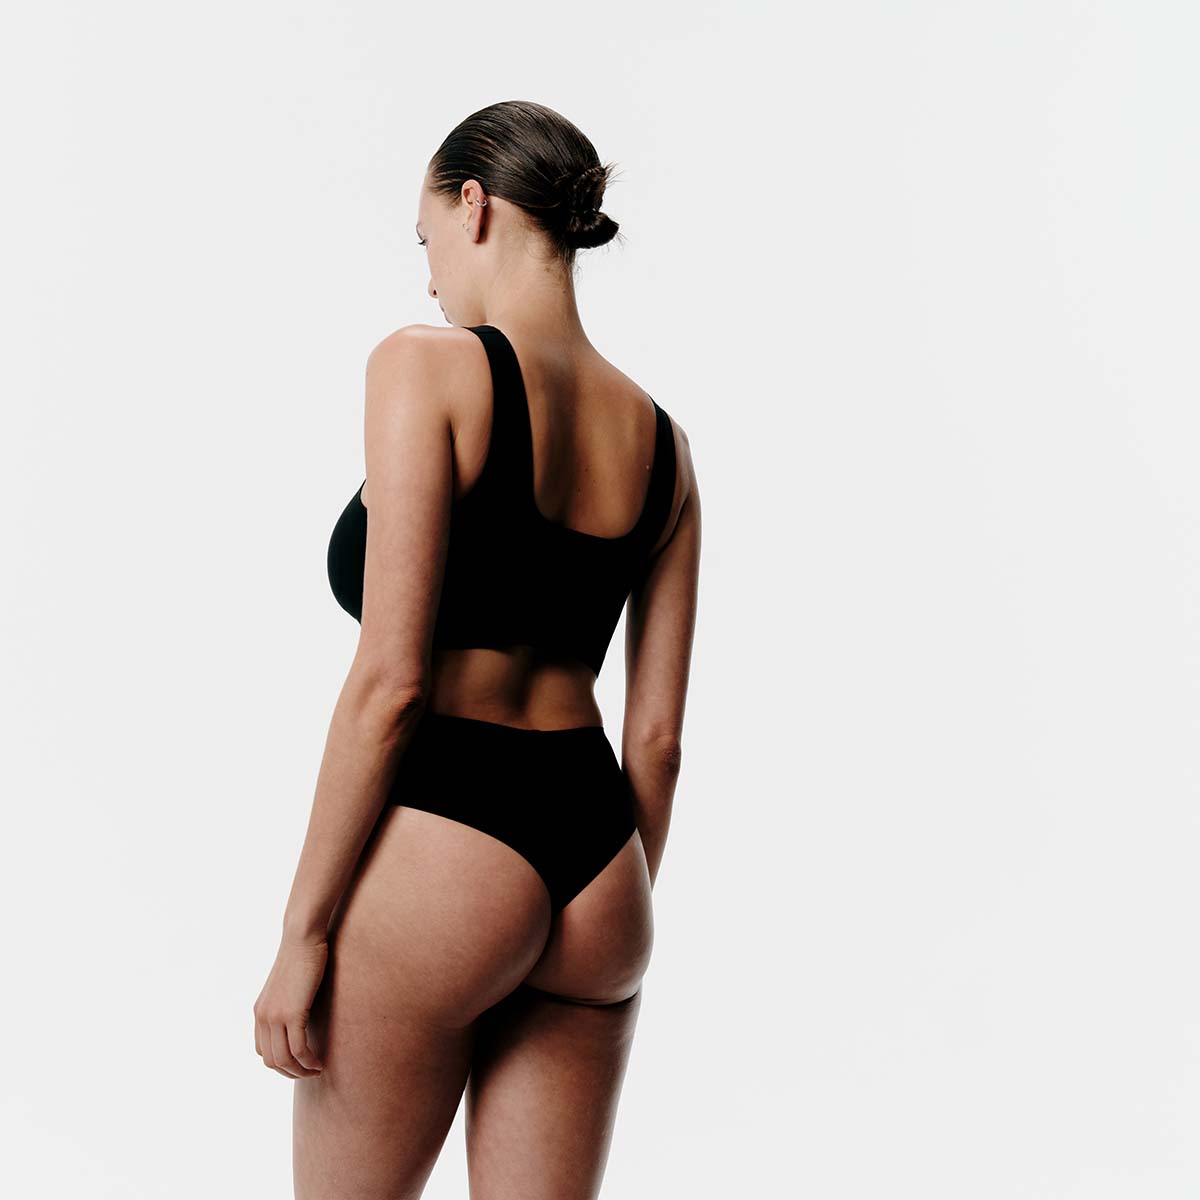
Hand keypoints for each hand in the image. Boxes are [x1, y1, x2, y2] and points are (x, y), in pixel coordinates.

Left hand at [253, 934, 328, 1078]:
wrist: (302, 937)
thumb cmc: (301, 956)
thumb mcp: (289, 985)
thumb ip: (288, 1002)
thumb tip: (300, 1015)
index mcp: (260, 1012)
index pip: (263, 1051)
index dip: (281, 1063)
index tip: (300, 1063)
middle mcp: (262, 1017)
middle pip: (272, 1060)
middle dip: (291, 1072)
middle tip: (310, 1072)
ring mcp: (275, 1016)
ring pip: (284, 1059)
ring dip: (301, 1071)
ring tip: (317, 1069)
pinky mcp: (292, 1013)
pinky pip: (299, 1049)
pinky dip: (309, 1061)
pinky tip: (320, 1062)